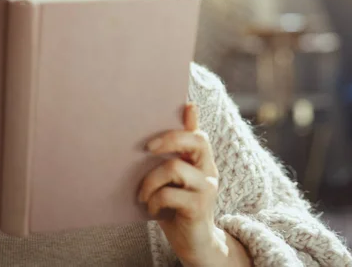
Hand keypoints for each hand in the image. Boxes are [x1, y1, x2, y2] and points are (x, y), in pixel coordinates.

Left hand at [138, 104, 250, 266]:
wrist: (197, 244)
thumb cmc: (181, 208)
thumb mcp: (178, 180)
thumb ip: (176, 154)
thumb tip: (179, 120)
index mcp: (202, 161)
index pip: (199, 134)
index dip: (190, 120)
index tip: (185, 106)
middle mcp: (208, 171)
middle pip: (195, 141)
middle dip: (169, 139)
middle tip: (147, 148)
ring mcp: (205, 188)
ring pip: (174, 168)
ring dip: (150, 181)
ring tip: (143, 195)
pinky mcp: (198, 207)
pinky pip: (169, 194)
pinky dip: (154, 201)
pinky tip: (151, 210)